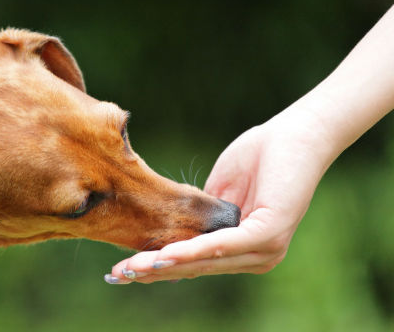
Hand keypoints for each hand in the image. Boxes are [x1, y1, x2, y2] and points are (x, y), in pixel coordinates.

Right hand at [105, 109, 329, 283]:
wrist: (294, 135)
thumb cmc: (259, 158)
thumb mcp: (218, 192)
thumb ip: (198, 216)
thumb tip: (171, 233)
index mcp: (242, 249)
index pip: (193, 263)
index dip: (156, 266)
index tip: (122, 270)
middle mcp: (254, 258)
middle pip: (194, 269)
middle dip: (151, 272)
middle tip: (116, 276)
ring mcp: (264, 250)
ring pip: (204, 262)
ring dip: (165, 265)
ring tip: (131, 269)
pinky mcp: (268, 234)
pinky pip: (223, 247)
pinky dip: (191, 251)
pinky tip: (164, 254)